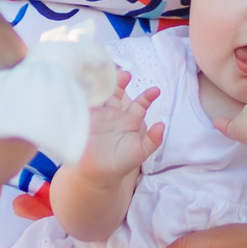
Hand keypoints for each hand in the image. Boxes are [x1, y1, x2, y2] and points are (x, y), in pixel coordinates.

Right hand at [71, 74, 162, 189]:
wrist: (97, 174)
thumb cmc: (120, 164)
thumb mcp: (140, 152)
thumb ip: (152, 140)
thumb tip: (162, 125)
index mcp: (129, 121)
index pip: (139, 104)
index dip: (147, 96)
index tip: (156, 90)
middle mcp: (114, 115)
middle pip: (117, 92)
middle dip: (121, 82)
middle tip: (126, 73)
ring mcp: (98, 115)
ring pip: (101, 94)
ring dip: (103, 84)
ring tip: (106, 74)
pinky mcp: (84, 119)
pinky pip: (85, 103)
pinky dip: (86, 93)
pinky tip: (89, 84)